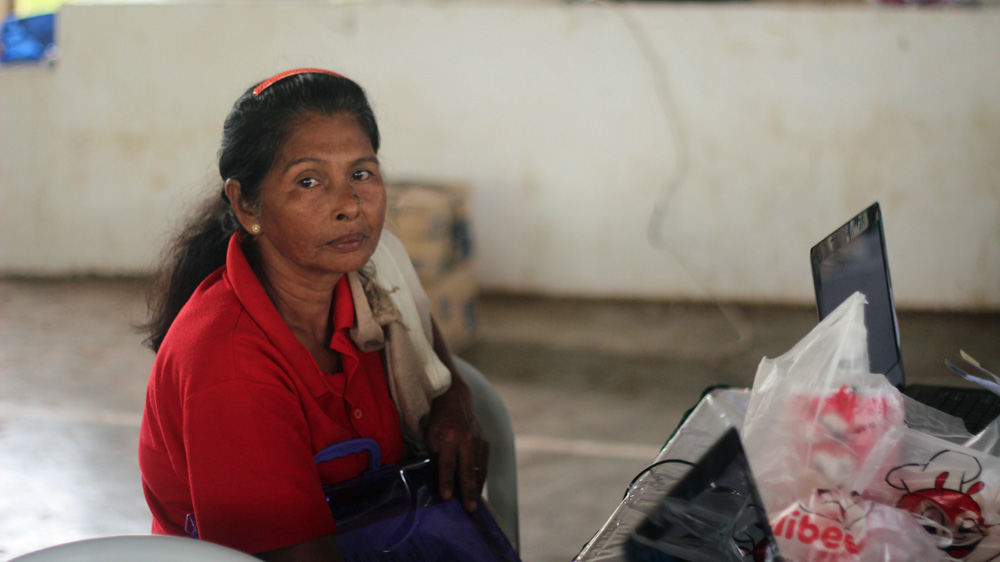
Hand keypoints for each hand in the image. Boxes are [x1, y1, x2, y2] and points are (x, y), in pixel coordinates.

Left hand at [424, 378, 489, 512]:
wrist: (455, 400)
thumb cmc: (438, 422)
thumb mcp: (430, 438)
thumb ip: (434, 459)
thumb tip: (435, 482)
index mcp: (449, 437)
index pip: (447, 464)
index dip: (445, 481)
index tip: (446, 497)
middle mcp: (466, 439)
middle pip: (467, 470)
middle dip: (467, 491)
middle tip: (469, 509)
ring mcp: (478, 440)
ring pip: (479, 468)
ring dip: (476, 487)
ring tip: (473, 503)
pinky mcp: (485, 441)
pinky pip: (484, 463)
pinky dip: (481, 477)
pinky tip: (477, 487)